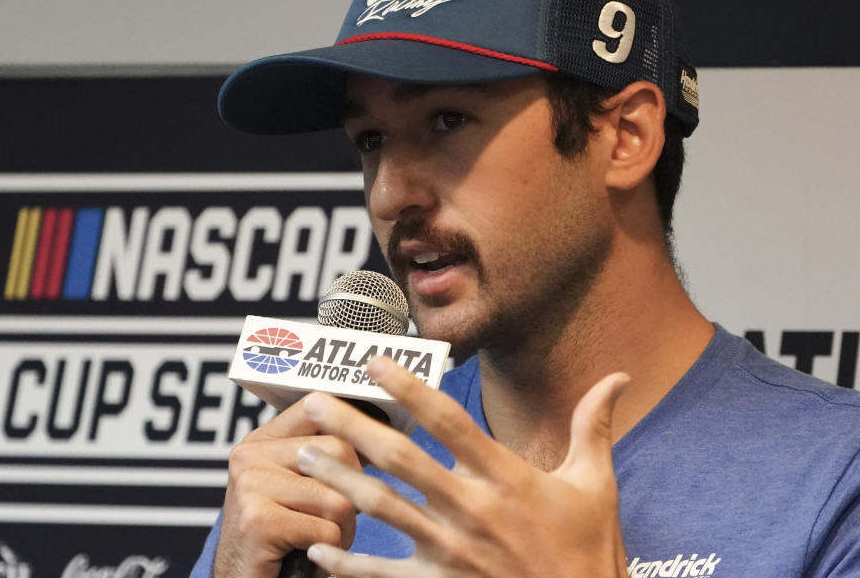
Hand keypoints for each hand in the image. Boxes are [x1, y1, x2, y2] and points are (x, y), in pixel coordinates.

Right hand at [213, 399, 360, 577]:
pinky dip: (329, 553)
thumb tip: (372, 428)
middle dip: (351, 492)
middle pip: (340, 450)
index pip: (316, 406)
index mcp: (260, 441)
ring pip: (339, 497)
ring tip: (318, 541)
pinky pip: (326, 531)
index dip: (352, 425)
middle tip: (332, 521)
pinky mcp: (258, 521)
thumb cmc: (278, 540)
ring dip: (342, 530)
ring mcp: (251, 485)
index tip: (370, 446)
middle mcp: (251, 455)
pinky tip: (307, 557)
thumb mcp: (292, 487)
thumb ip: (318, 455)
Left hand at [294, 356, 630, 576]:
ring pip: (382, 508)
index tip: (374, 361)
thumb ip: (594, 428)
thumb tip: (618, 377)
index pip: (449, 421)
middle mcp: (472, 510)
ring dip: (338, 480)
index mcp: (506, 478)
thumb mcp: (596, 486)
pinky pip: (383, 575)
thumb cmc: (588, 553)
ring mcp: (452, 552)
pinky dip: (347, 562)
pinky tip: (317, 546)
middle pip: (401, 459)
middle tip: (314, 403)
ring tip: (301, 455)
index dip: (409, 387)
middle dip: (354, 428)